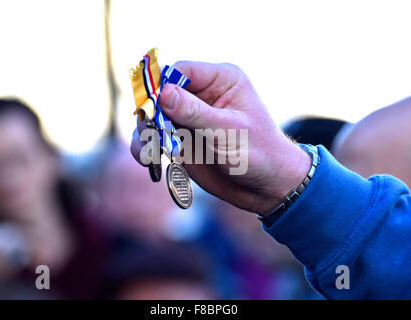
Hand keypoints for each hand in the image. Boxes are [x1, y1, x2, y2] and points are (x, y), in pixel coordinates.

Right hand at [131, 61, 310, 213]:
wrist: (265, 187)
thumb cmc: (258, 153)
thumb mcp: (227, 131)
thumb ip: (194, 112)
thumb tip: (161, 92)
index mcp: (220, 80)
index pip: (181, 71)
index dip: (161, 84)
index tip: (151, 105)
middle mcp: (201, 95)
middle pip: (161, 92)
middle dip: (150, 111)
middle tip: (148, 131)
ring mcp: (189, 118)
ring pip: (153, 116)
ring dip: (145, 131)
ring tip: (148, 150)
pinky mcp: (180, 139)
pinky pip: (155, 137)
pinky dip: (146, 146)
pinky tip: (147, 158)